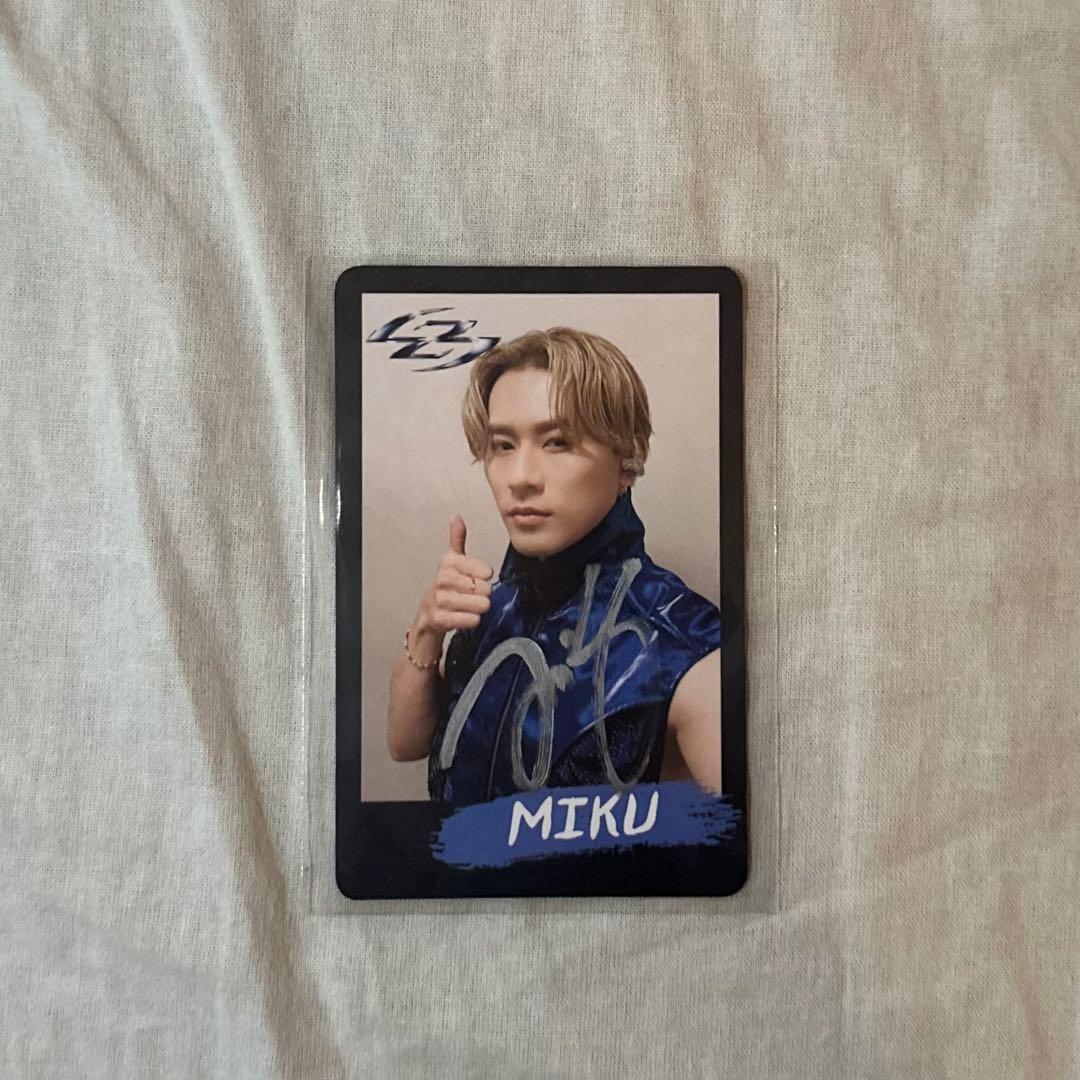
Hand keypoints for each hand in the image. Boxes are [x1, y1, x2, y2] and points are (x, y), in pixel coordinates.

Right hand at [412, 515, 493, 644]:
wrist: (427, 614)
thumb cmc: (445, 586)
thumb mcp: (451, 561)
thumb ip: (457, 539)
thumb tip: (455, 516)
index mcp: (448, 562)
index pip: (485, 571)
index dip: (485, 578)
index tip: (477, 579)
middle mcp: (443, 579)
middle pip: (485, 588)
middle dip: (483, 595)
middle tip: (473, 596)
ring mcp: (440, 599)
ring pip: (480, 605)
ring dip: (480, 608)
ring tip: (471, 607)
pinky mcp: (440, 619)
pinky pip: (470, 620)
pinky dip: (473, 621)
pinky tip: (468, 618)